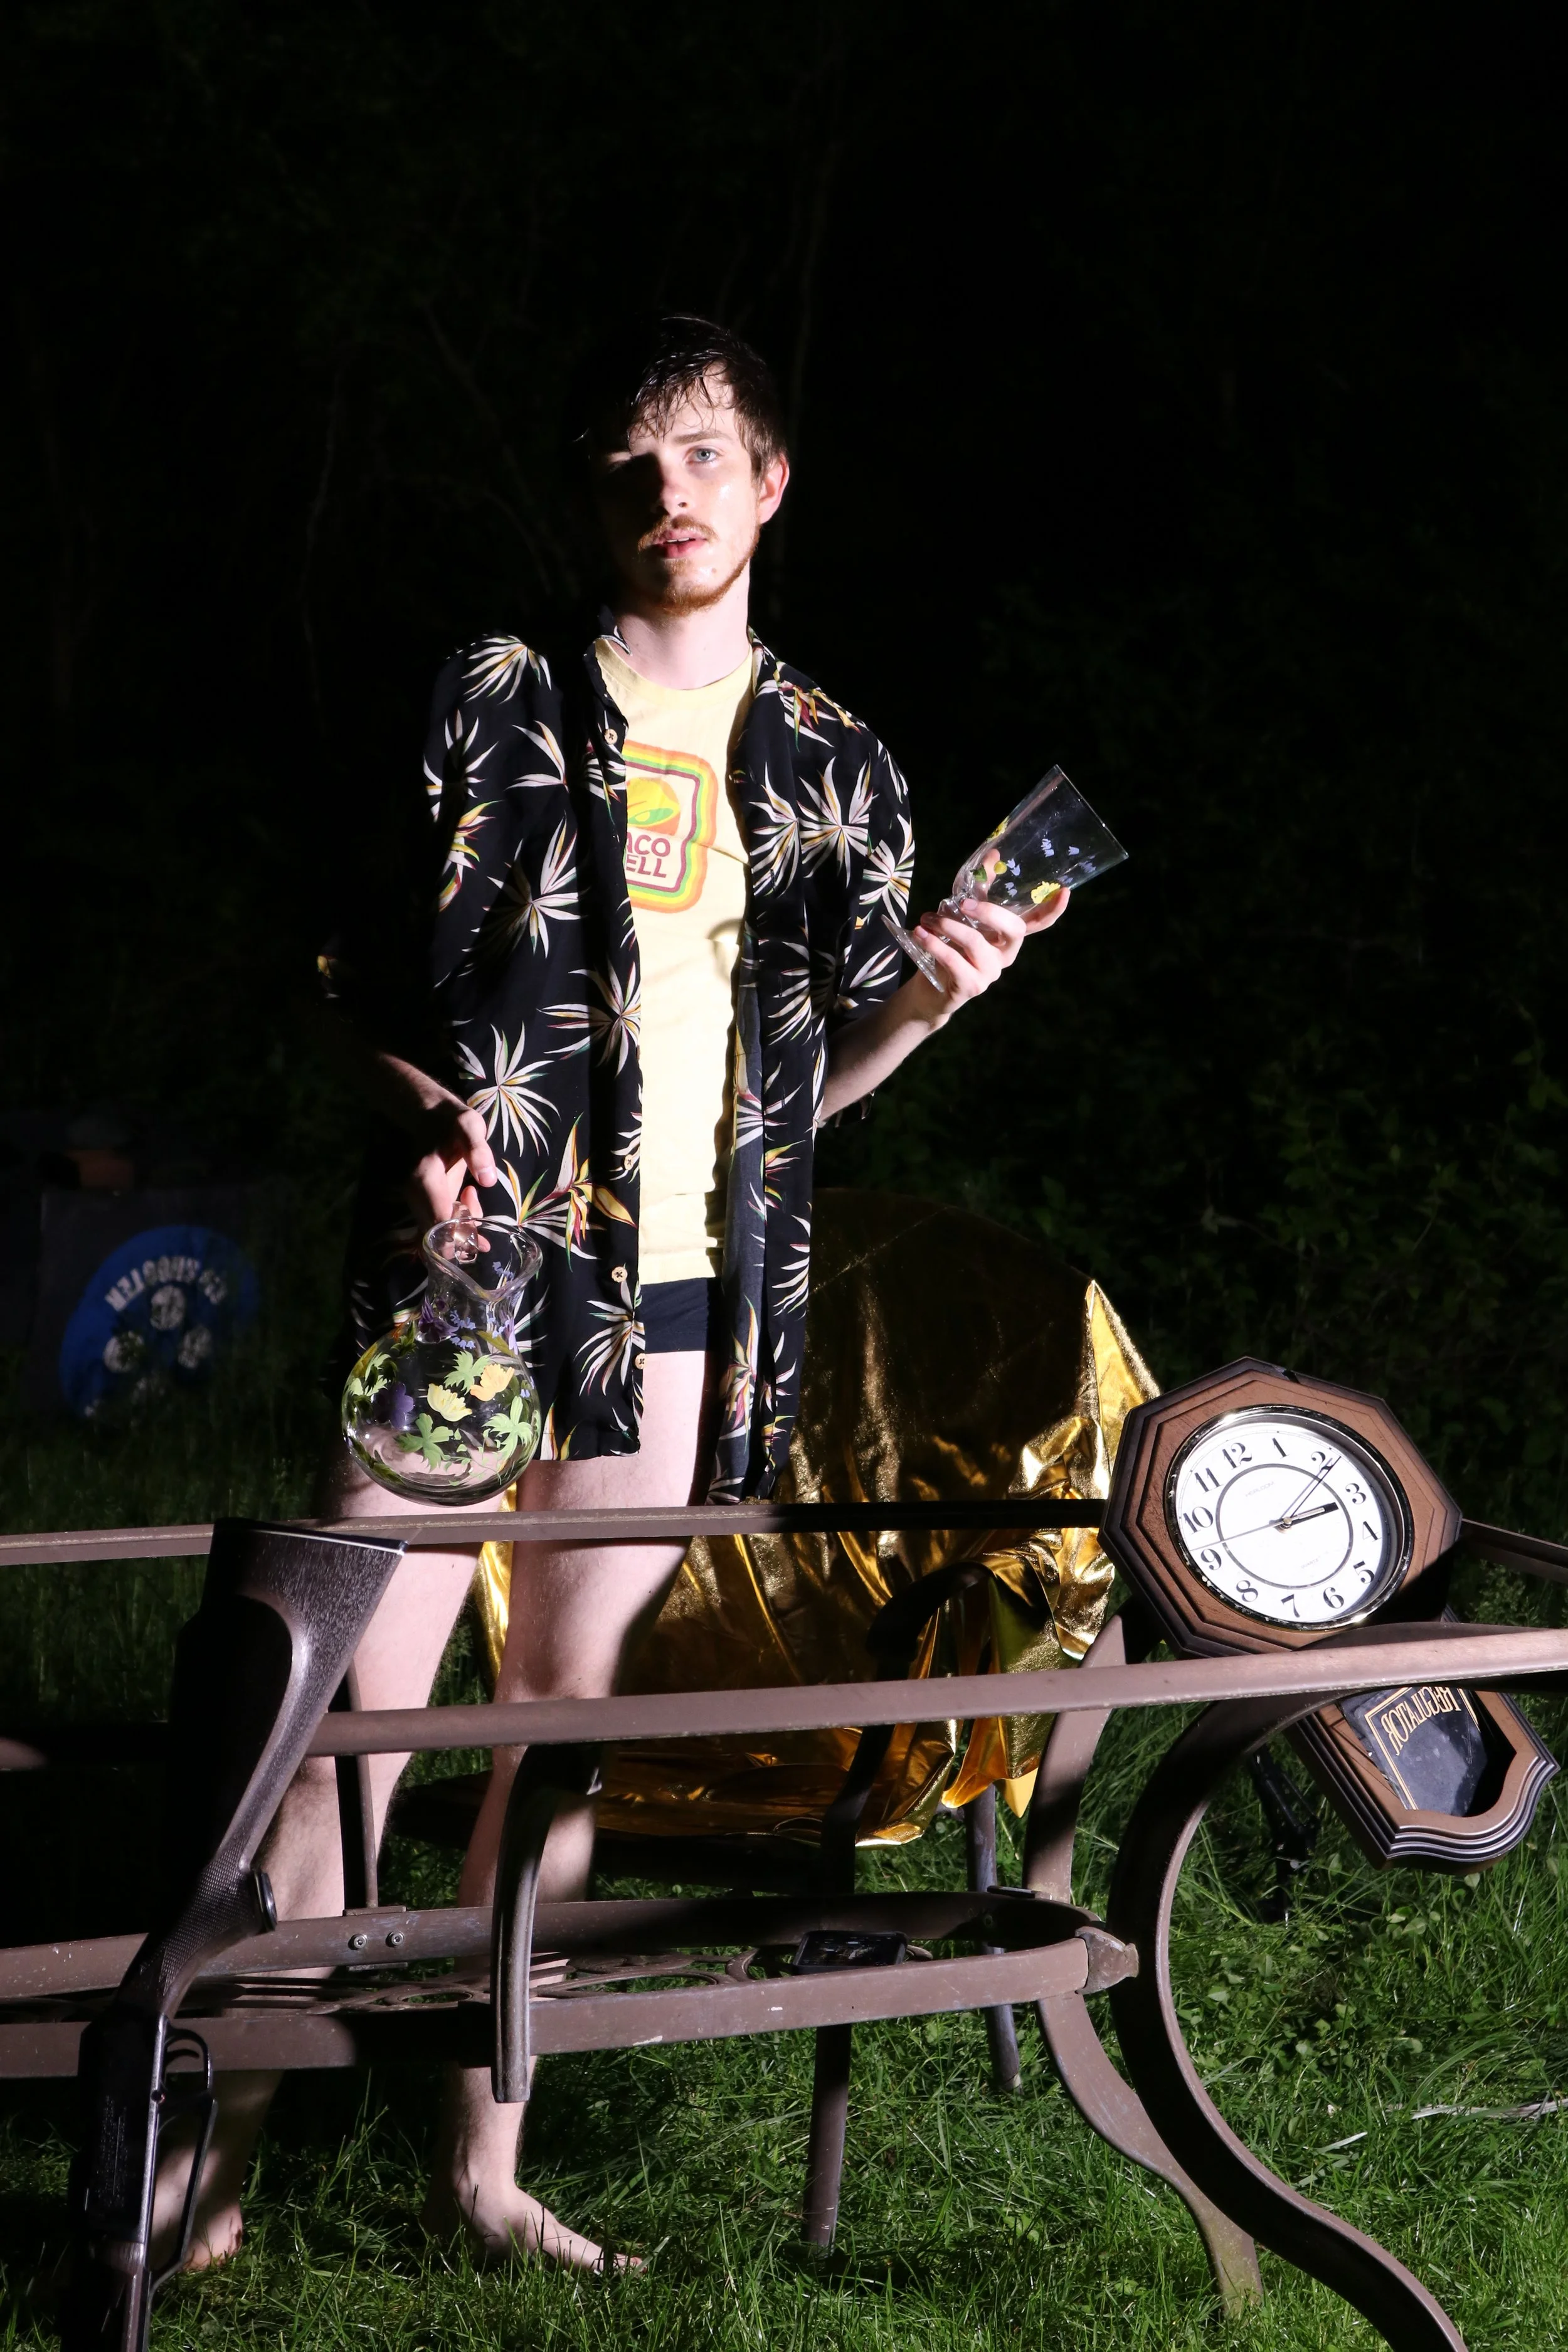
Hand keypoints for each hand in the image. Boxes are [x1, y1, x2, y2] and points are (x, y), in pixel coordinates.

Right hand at [407, 1099, 497, 1228]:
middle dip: (461, 1240)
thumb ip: (478, 1151)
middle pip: (435, 1232)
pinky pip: (437, 1222)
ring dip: (460, 1233)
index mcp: (425, 1179)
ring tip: (480, 1215)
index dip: (457, 1237)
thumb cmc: (452, 1121)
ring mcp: (418, 1198)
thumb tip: (487, 1180)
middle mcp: (416, 1193)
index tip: (479, 1243)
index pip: (437, 1221)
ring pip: (435, 1230)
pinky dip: (455, 1226)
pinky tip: (473, 1211)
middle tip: (484, 1239)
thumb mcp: (469, 1126)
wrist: (430, 1116)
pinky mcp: (425, 1200)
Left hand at [909, 885, 1069, 1012]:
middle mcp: (1006, 955)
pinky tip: (920, 934)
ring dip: (949, 926)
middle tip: (962, 902)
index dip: (1053, 909)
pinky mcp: (970, 987)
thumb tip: (993, 853)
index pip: (1039, 923)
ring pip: (976, 943)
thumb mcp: (964, 915)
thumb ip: (979, 887)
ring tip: (927, 918)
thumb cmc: (950, 946)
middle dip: (989, 911)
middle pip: (1014, 930)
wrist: (929, 990)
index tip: (1064, 891)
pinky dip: (935, 945)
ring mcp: (990, 973)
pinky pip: (954, 962)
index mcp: (1009, 937)